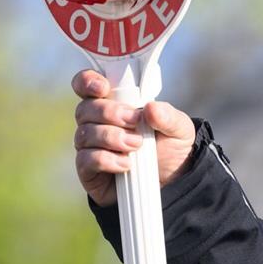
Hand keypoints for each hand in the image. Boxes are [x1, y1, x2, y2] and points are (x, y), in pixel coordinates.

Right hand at [72, 69, 195, 206]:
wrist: (170, 182)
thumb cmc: (168, 147)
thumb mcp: (178, 129)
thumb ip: (167, 116)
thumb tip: (150, 108)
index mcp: (111, 102)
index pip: (86, 84)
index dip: (87, 82)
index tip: (103, 88)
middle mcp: (94, 122)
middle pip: (84, 109)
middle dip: (109, 113)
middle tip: (135, 122)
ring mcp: (88, 146)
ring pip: (85, 134)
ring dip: (111, 137)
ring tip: (136, 145)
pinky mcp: (88, 170)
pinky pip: (86, 160)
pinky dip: (106, 160)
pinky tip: (126, 164)